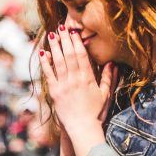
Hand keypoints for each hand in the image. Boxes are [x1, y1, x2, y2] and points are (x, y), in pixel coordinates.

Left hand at [40, 28, 115, 148]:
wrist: (82, 129)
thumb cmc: (96, 113)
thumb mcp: (105, 95)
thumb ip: (107, 78)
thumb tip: (112, 63)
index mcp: (88, 78)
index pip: (82, 55)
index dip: (77, 42)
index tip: (73, 31)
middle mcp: (75, 79)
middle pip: (69, 55)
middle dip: (65, 40)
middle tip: (61, 27)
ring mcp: (64, 85)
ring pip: (58, 61)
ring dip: (55, 47)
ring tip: (52, 34)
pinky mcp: (54, 93)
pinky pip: (49, 75)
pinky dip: (45, 63)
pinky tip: (43, 53)